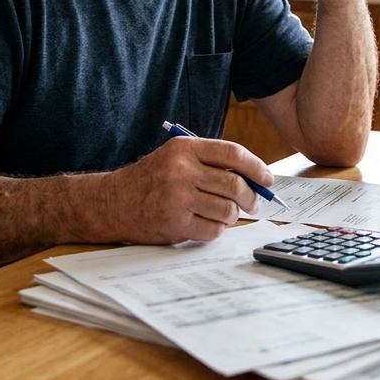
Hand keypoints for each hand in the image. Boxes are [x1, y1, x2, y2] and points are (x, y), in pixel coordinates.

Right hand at [97, 135, 271, 244]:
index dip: (257, 167)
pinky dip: (216, 230)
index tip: (268, 179)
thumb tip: (253, 179)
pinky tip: (204, 224)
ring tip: (222, 214)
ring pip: (228, 210)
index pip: (233, 154)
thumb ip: (209, 163)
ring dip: (231, 215)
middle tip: (254, 204)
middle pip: (235, 184)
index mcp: (184, 148)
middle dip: (251, 197)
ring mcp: (177, 198)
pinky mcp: (174, 223)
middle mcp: (181, 171)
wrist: (112, 203)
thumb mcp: (175, 158)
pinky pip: (213, 230)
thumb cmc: (149, 181)